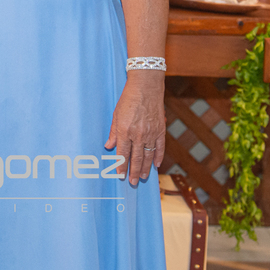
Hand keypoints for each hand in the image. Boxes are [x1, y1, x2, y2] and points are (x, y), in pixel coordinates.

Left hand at [104, 69, 165, 185]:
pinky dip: (158, 157)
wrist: (146, 87)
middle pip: (136, 158)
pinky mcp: (160, 129)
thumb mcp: (116, 114)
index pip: (122, 154)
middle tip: (133, 182)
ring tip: (144, 177)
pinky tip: (156, 165)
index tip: (120, 175)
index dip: (121, 166)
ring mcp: (150, 133)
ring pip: (148, 156)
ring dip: (146, 168)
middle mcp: (137, 134)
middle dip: (134, 172)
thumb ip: (113, 131)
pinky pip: (160, 147)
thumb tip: (109, 146)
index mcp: (124, 130)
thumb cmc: (129, 98)